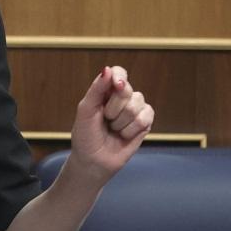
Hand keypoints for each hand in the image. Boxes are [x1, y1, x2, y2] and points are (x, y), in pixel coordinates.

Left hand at [70, 65, 154, 181]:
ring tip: (113, 129)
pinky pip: (145, 118)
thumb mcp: (85, 111)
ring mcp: (136, 109)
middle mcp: (123, 97)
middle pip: (128, 90)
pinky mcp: (145, 123)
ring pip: (137, 105)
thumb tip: (107, 69)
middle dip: (113, 108)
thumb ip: (97, 89)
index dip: (120, 77)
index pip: (119, 72)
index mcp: (106, 91)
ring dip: (120, 121)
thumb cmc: (86, 135)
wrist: (93, 160)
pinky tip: (123, 135)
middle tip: (105, 119)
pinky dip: (131, 129)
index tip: (117, 85)